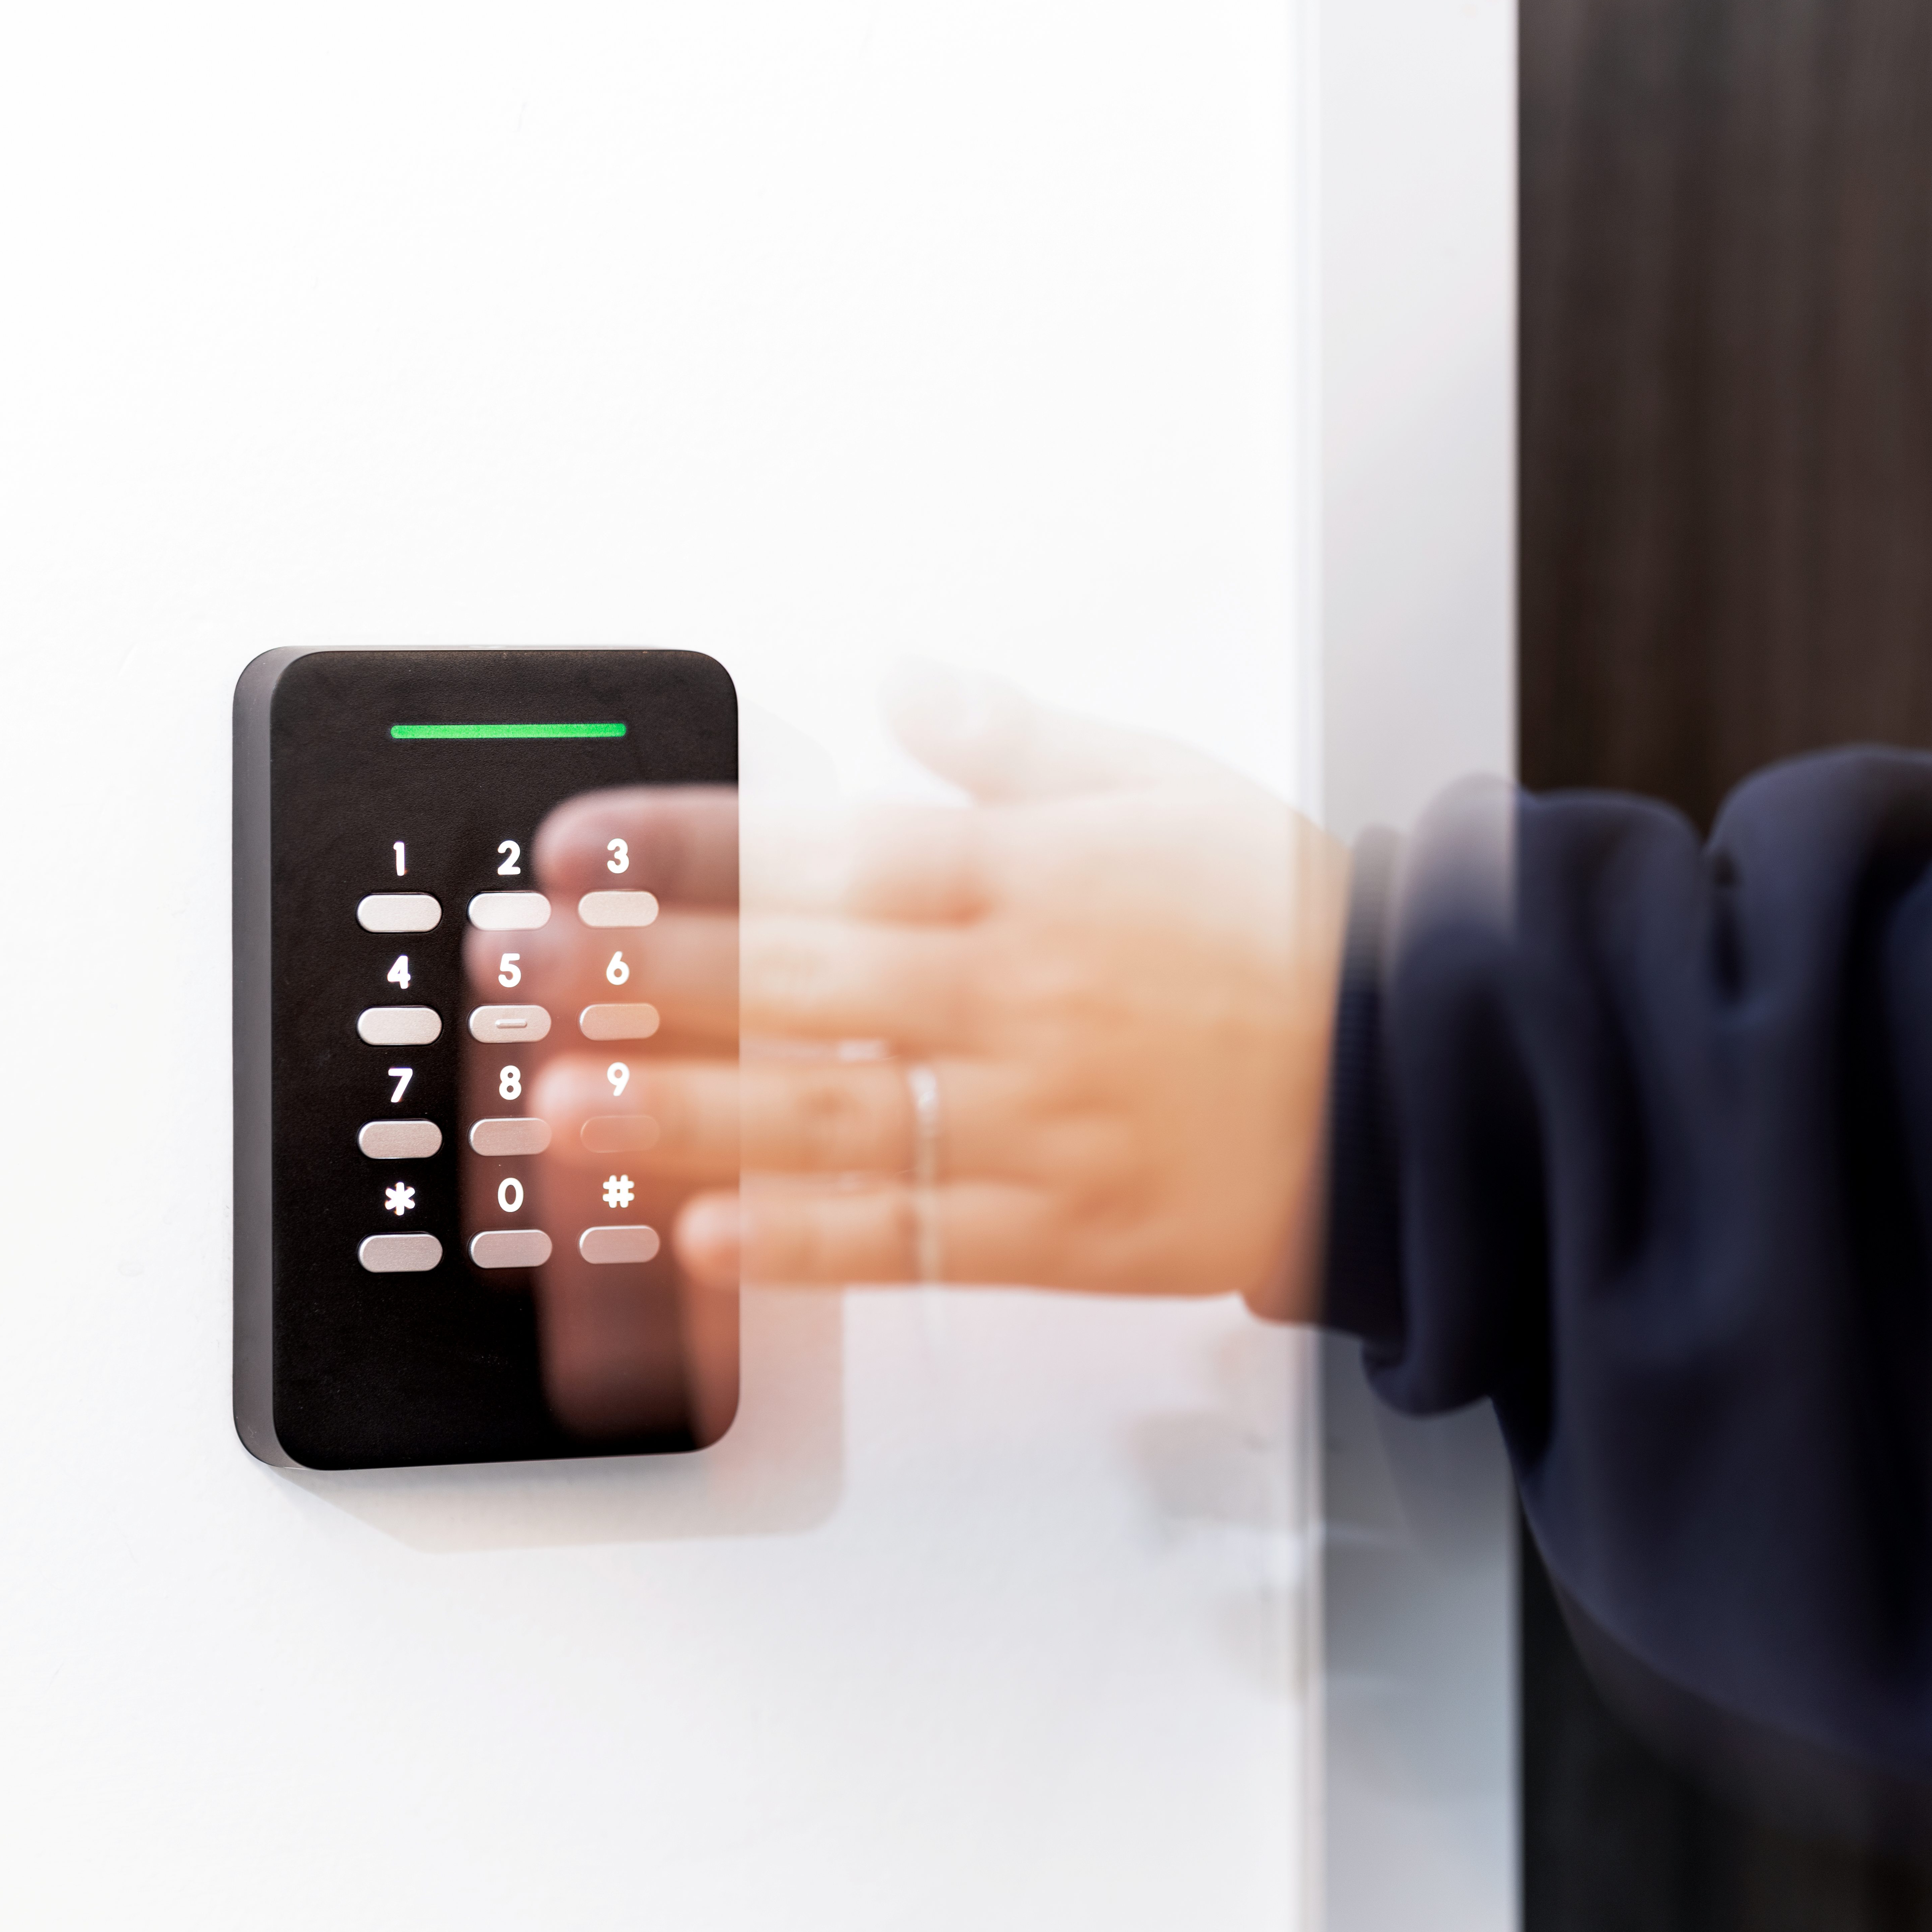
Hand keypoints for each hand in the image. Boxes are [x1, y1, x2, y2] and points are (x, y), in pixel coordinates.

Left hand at [512, 666, 1347, 1305]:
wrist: (1418, 1075)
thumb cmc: (1291, 933)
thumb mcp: (1166, 788)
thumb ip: (1021, 744)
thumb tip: (915, 690)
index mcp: (1029, 882)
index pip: (820, 854)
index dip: (682, 849)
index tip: (576, 848)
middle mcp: (1013, 997)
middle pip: (788, 984)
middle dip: (632, 977)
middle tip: (513, 975)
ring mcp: (1030, 1121)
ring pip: (822, 1118)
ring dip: (678, 1115)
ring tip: (559, 1112)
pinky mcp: (1058, 1230)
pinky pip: (908, 1237)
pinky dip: (800, 1241)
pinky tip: (701, 1238)